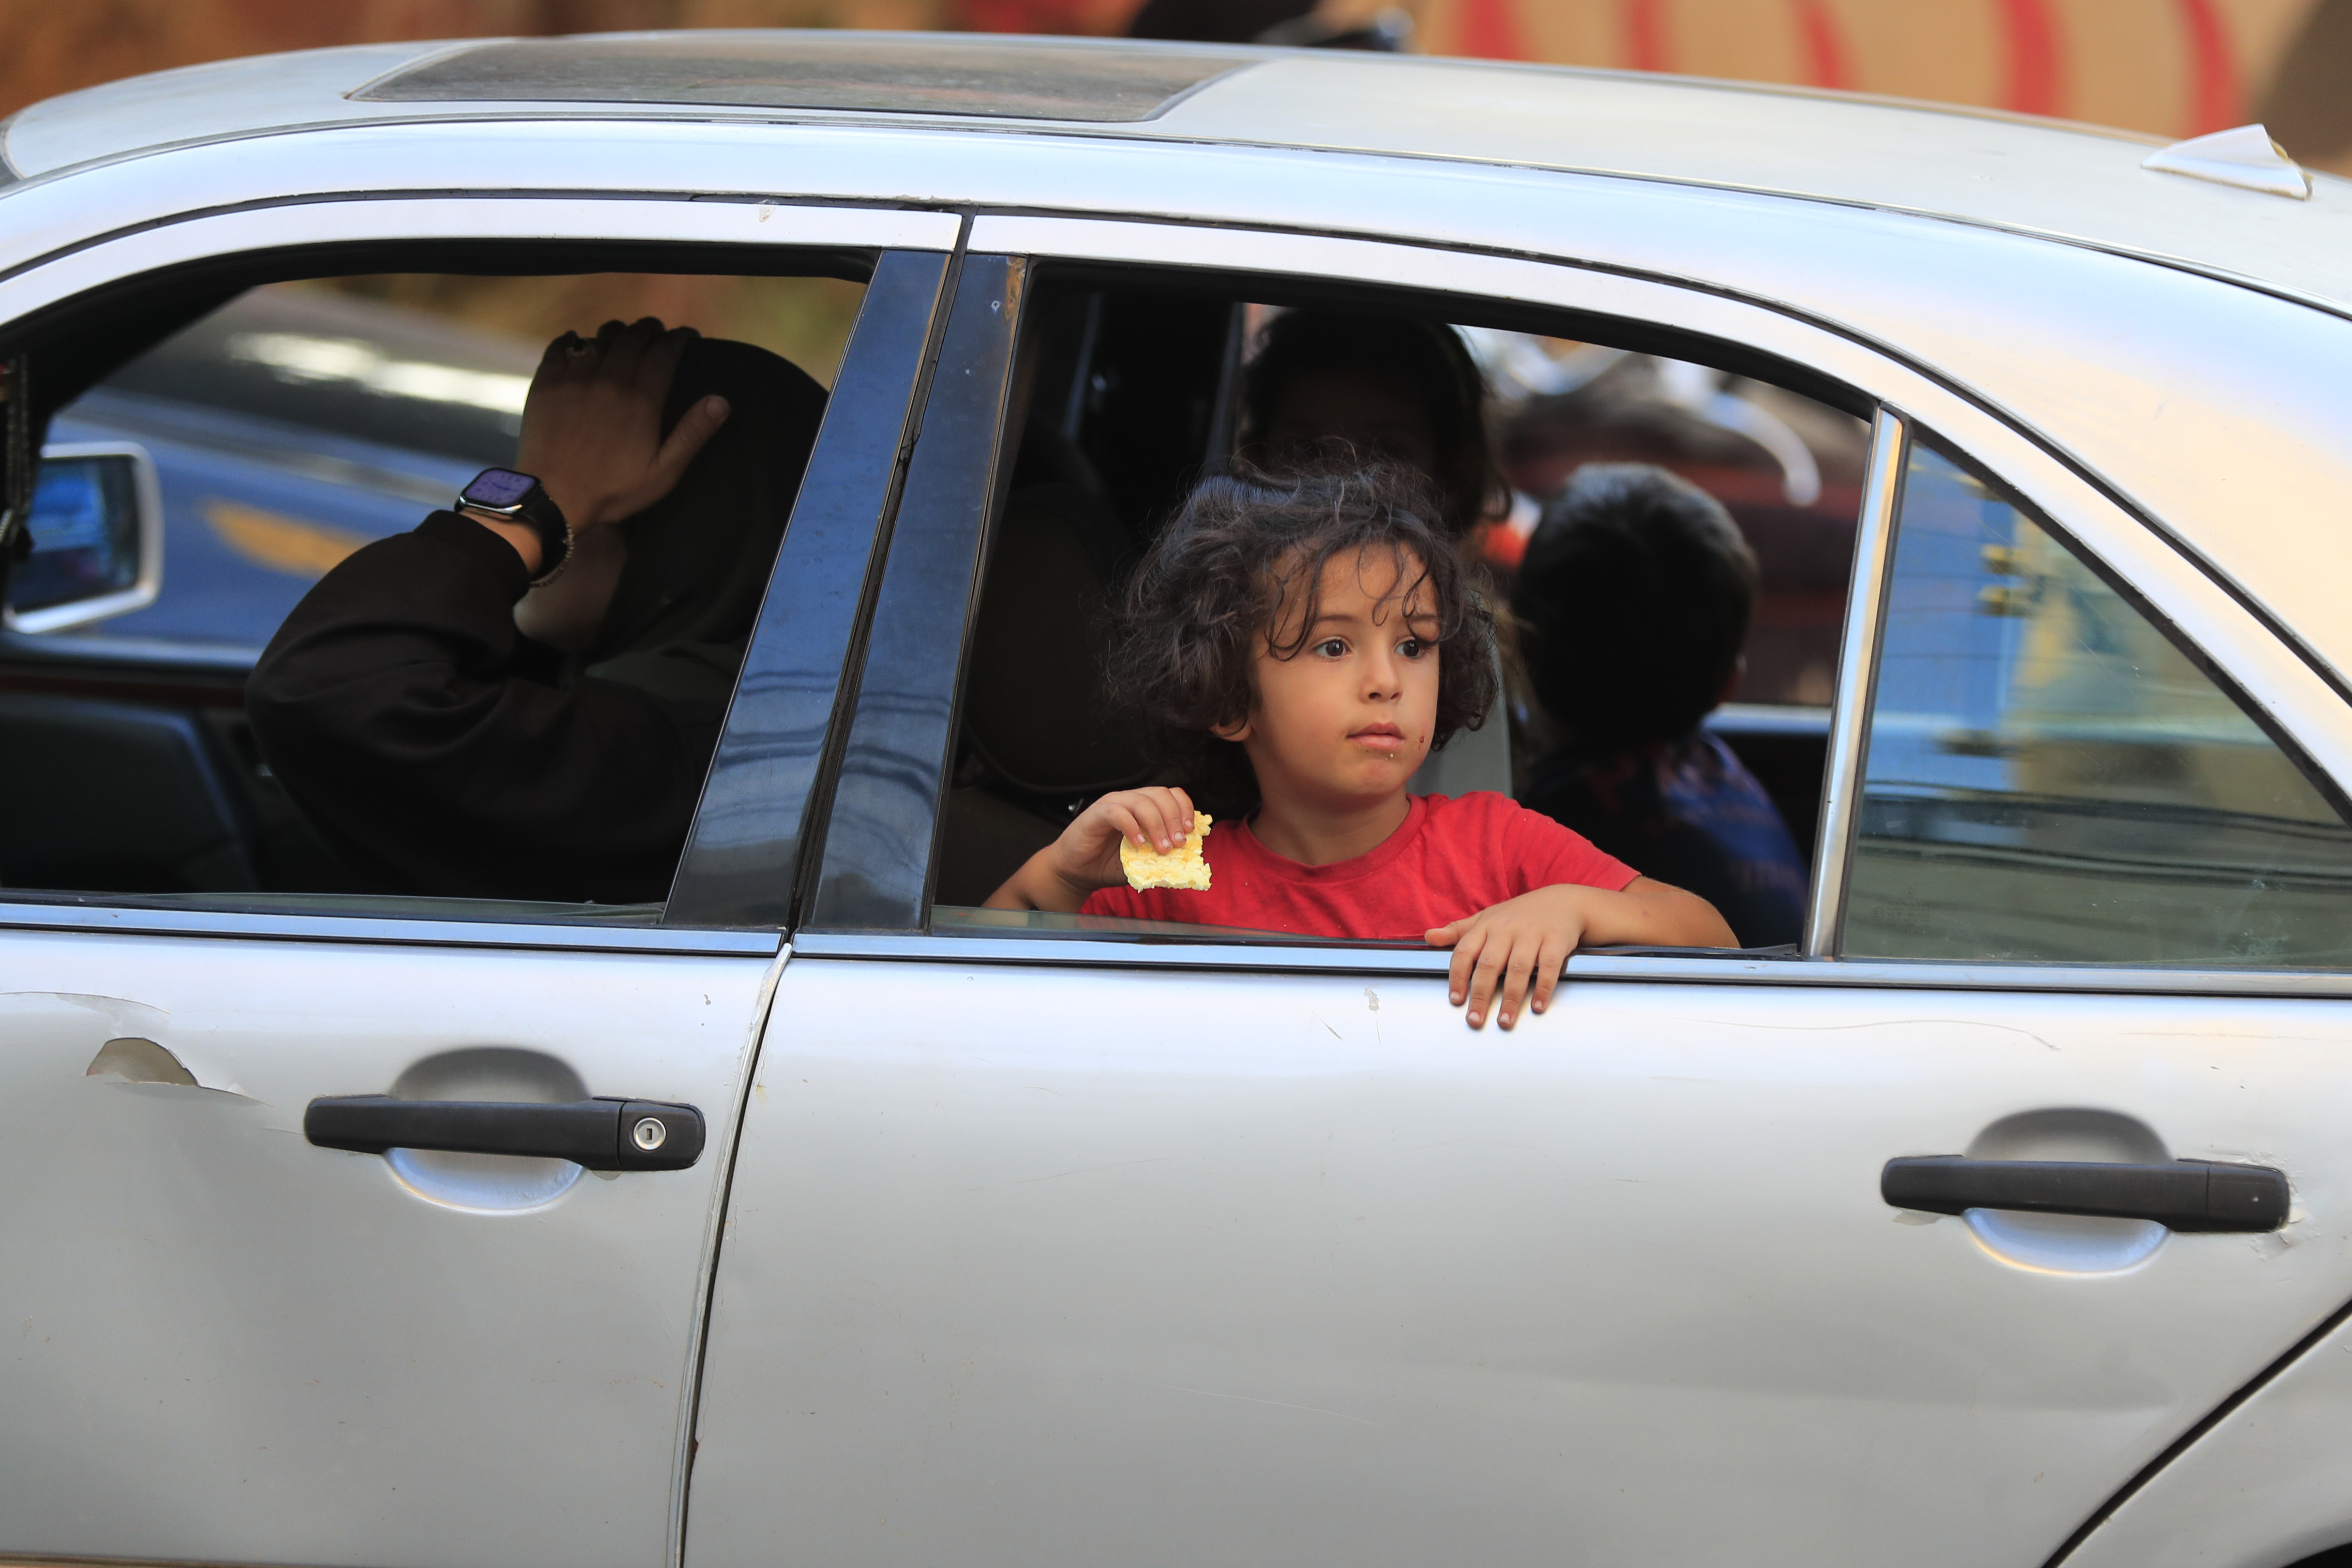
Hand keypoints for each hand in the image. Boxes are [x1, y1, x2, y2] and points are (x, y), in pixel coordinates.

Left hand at [514, 318, 729, 532]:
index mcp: (641, 399)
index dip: (678, 339)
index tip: (686, 336)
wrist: (553, 496)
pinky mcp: (547, 383)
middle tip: (656, 332)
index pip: (665, 352)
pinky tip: (578, 342)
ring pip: (600, 338)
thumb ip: (692, 434)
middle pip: (633, 337)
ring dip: (616, 332)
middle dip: (649, 330)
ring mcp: (575, 377)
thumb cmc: (612, 490)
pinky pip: (561, 347)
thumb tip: (721, 401)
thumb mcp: (663, 471)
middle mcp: (609, 379)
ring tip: (623, 336)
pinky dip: (573, 340)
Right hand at [984, 786, 1197, 910]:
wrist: (1076, 872)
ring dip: (1157, 824)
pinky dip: (1131, 827)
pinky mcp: (1096, 814)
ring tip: (1162, 848)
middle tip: (1178, 843)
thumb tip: (1189, 862)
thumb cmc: (1109, 864)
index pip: (1171, 795)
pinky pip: (1117, 812)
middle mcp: (1130, 800)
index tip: (1190, 831)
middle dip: (1174, 818)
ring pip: (1141, 801)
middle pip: (1160, 794)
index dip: (1184, 809)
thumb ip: (1162, 857)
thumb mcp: (1143, 862)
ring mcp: (1112, 804)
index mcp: (1144, 807)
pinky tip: (1138, 844)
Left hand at [1425, 877, 1737, 1028]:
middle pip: (1489, 964)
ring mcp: (1533, 934)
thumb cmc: (1518, 916)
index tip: (1455, 1001)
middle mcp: (1507, 929)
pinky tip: (1538, 1008)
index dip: (1458, 976)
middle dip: (1481, 994)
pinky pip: (1549, 966)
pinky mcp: (1557, 940)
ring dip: (1511, 998)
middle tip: (1475, 1021)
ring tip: (1504, 1022)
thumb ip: (1458, 931)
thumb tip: (1427, 937)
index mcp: (1487, 926)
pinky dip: (1543, 988)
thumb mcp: (1486, 918)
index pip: (1466, 952)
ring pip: (1518, 968)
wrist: (1565, 901)